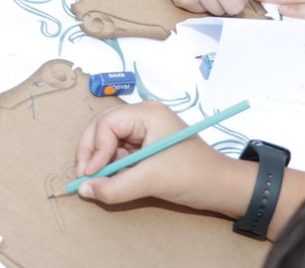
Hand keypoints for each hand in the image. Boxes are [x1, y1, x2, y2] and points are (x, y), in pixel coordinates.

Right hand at [73, 101, 237, 210]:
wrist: (221, 187)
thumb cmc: (193, 175)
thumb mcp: (152, 181)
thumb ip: (115, 186)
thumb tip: (84, 190)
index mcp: (147, 114)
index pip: (107, 124)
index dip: (94, 148)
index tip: (91, 174)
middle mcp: (143, 117)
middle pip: (102, 127)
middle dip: (91, 151)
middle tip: (85, 177)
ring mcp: (144, 130)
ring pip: (107, 140)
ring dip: (99, 160)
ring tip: (98, 180)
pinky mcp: (145, 146)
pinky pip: (118, 151)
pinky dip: (110, 165)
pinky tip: (111, 179)